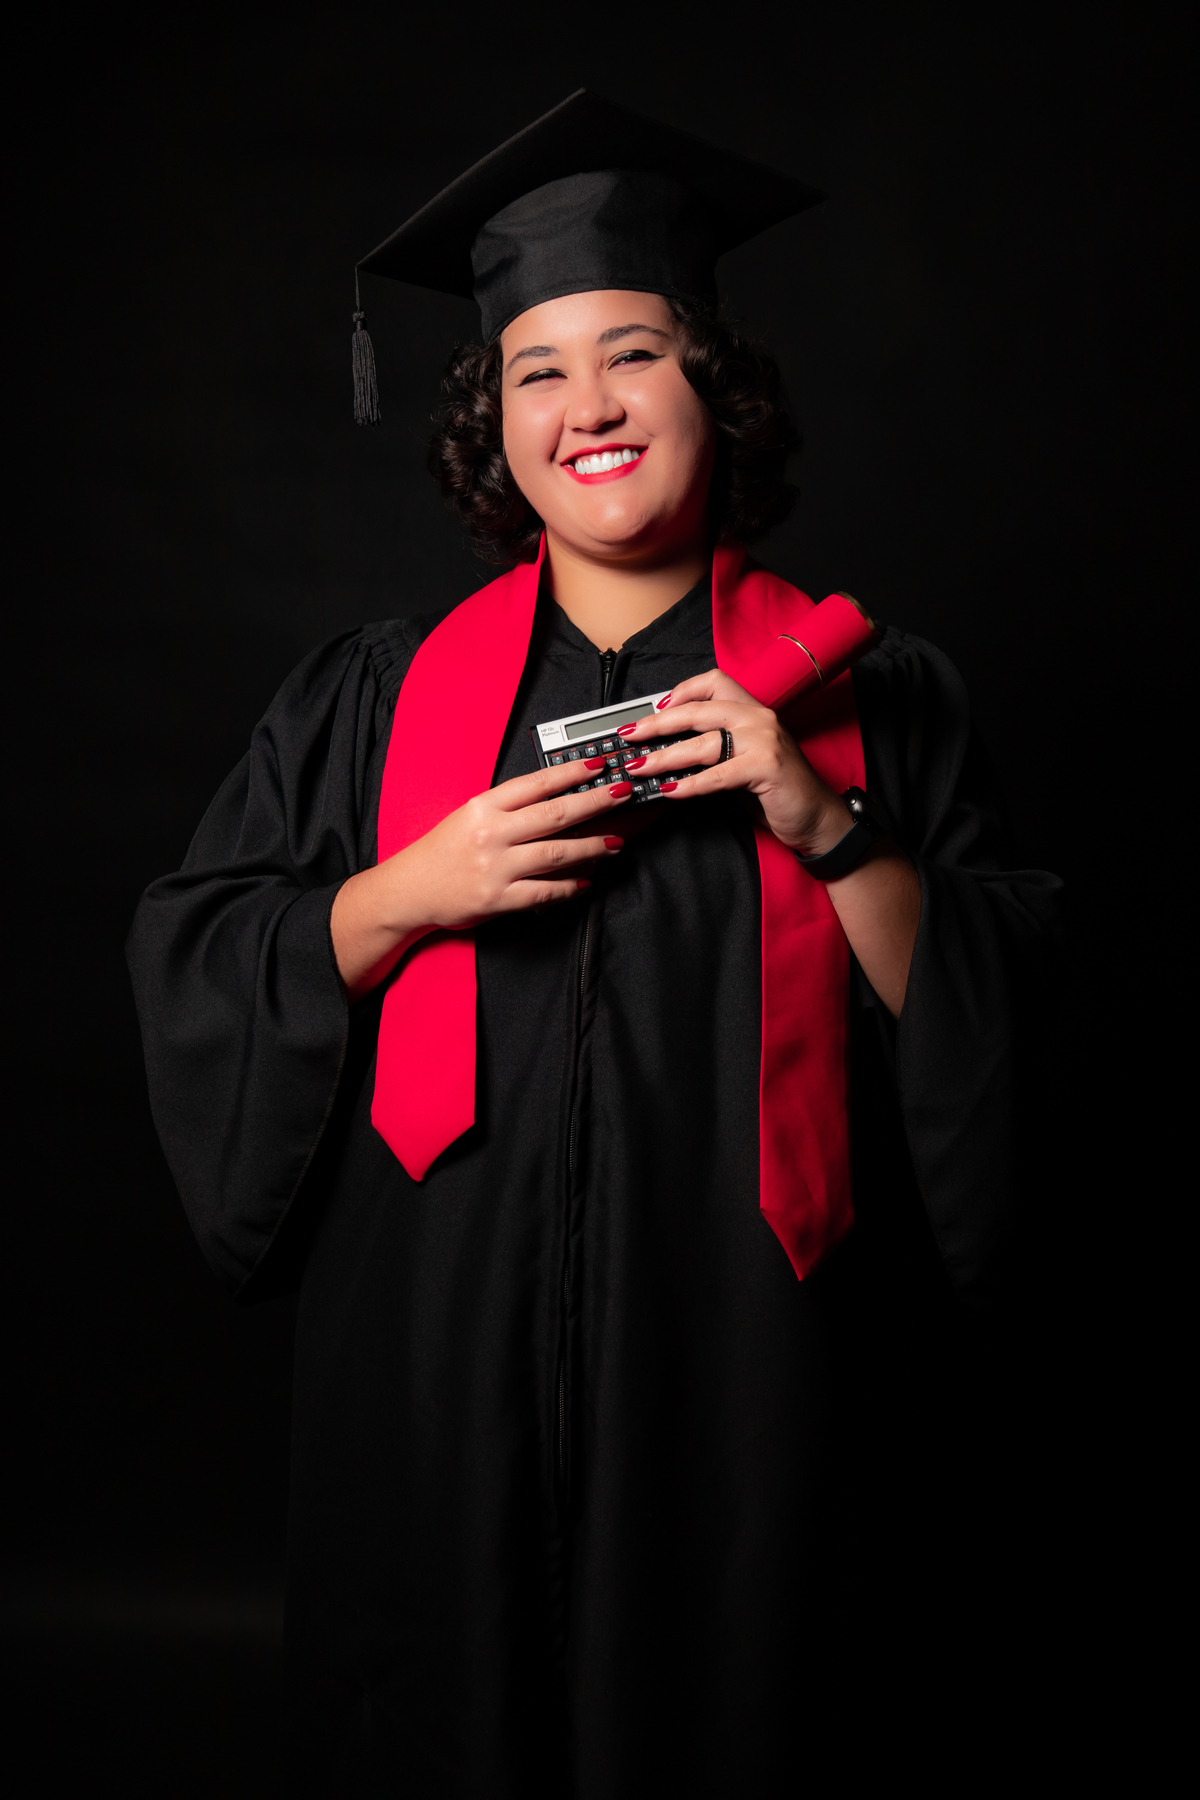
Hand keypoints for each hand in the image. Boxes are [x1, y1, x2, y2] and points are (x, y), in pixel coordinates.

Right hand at [331, 759, 632, 996]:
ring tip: (616, 842)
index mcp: (483, 806)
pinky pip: (544, 892)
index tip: (599, 764)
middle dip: (595, 802)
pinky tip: (587, 880)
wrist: (409, 890)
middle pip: (554, 815)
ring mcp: (496, 868)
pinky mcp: (498, 900)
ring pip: (556, 854)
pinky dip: (569, 887)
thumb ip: (508, 807)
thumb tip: (557, 797)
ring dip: (592, 847)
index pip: (536, 784)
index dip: (571, 773)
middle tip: (623, 793)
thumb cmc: (442, 851)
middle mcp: (491, 834)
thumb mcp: (469, 816)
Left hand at [619, 669, 851, 853]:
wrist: (817, 818)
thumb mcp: (741, 764)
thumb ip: (712, 753)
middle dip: (657, 724)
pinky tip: (669, 791)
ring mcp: (765, 740)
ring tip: (640, 768)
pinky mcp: (767, 766)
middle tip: (630, 736)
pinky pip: (718, 774)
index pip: (714, 681)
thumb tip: (665, 753)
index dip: (681, 691)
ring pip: (702, 743)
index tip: (654, 708)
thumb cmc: (777, 792)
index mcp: (753, 710)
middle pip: (698, 710)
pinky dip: (690, 784)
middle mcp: (759, 718)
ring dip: (665, 757)